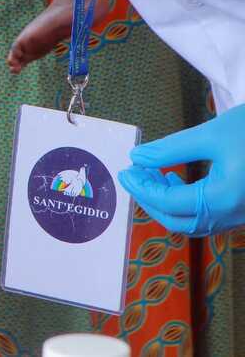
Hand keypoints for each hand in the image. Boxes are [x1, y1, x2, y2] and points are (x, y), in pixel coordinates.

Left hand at [119, 104, 244, 235]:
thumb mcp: (211, 134)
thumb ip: (171, 149)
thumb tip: (137, 157)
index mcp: (224, 198)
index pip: (168, 202)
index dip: (141, 188)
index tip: (124, 172)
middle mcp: (234, 215)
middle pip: (179, 222)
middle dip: (151, 201)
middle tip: (134, 176)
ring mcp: (243, 216)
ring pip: (195, 223)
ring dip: (167, 203)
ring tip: (153, 174)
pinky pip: (209, 217)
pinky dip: (186, 203)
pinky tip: (176, 179)